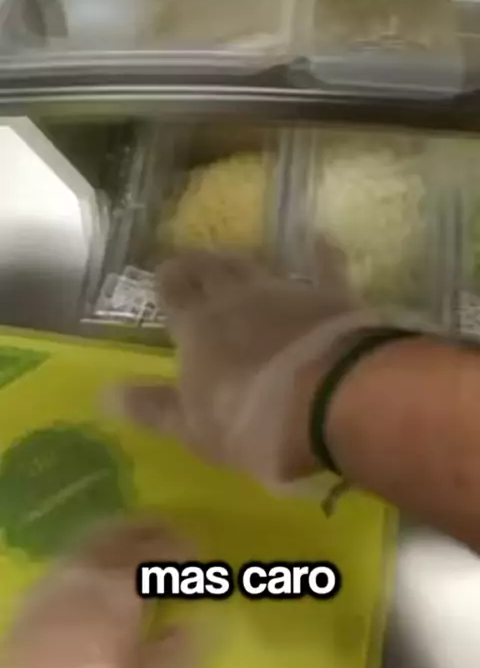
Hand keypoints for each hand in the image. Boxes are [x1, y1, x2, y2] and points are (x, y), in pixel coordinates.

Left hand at [0, 520, 197, 667]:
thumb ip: (176, 660)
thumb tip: (196, 624)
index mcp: (114, 598)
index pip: (153, 555)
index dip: (179, 550)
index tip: (200, 553)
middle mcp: (78, 583)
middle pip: (115, 537)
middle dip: (147, 531)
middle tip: (173, 534)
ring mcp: (47, 595)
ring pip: (85, 546)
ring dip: (117, 539)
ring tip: (140, 548)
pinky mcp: (27, 614)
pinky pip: (66, 565)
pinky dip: (90, 558)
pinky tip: (100, 575)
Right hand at [116, 246, 377, 482]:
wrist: (335, 400)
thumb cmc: (253, 421)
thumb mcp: (193, 428)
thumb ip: (151, 407)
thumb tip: (104, 394)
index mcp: (198, 326)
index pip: (174, 291)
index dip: (167, 281)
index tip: (163, 274)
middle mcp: (238, 297)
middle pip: (212, 269)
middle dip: (200, 263)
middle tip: (194, 259)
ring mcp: (287, 292)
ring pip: (259, 264)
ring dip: (246, 260)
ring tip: (237, 255)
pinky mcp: (332, 297)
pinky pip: (325, 267)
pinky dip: (321, 253)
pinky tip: (322, 239)